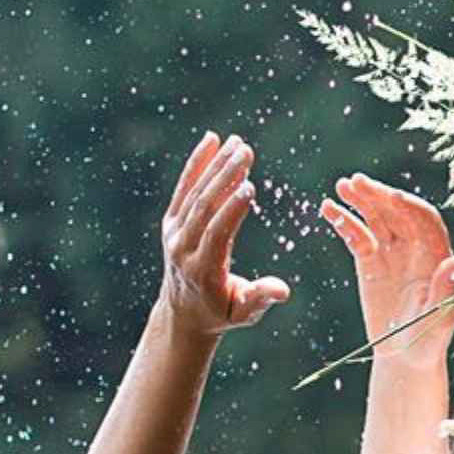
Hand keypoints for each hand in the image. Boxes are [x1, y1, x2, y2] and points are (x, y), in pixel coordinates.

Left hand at [160, 133, 289, 338]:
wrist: (184, 312)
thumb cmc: (222, 312)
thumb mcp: (244, 313)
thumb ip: (260, 298)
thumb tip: (282, 290)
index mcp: (202, 270)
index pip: (216, 234)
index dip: (231, 210)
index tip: (249, 185)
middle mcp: (182, 249)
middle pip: (204, 208)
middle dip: (225, 178)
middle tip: (245, 151)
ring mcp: (174, 233)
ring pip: (194, 194)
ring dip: (216, 165)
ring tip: (238, 142)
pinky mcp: (171, 222)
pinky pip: (184, 188)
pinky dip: (197, 164)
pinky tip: (212, 140)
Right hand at [319, 171, 453, 372]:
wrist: (404, 358)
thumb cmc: (428, 341)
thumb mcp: (439, 318)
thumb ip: (445, 290)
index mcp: (436, 256)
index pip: (426, 221)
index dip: (410, 206)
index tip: (391, 195)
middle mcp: (415, 248)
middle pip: (398, 212)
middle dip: (379, 195)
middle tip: (357, 181)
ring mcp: (392, 253)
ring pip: (377, 218)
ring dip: (361, 200)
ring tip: (341, 186)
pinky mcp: (370, 262)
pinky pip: (357, 235)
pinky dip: (344, 221)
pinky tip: (328, 208)